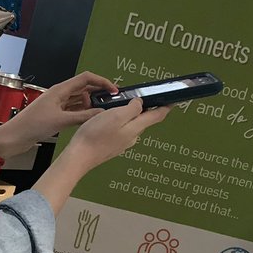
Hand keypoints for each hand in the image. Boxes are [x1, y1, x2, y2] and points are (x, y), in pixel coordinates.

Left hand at [0, 71, 116, 157]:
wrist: (14, 137)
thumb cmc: (32, 126)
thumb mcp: (61, 120)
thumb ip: (83, 116)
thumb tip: (102, 113)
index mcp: (60, 90)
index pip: (86, 78)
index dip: (102, 82)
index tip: (114, 91)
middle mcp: (60, 95)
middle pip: (84, 88)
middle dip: (99, 93)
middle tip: (113, 102)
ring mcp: (57, 105)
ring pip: (79, 100)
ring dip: (91, 104)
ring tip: (104, 111)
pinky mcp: (55, 115)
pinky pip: (73, 110)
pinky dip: (83, 113)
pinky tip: (90, 119)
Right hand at [32, 97, 170, 213]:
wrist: (80, 156)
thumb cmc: (96, 135)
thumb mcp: (116, 116)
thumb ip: (132, 108)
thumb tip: (140, 103)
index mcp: (136, 128)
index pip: (157, 116)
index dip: (166, 106)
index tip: (173, 100)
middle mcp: (132, 137)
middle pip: (143, 120)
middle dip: (144, 108)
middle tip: (138, 96)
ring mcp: (122, 143)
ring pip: (130, 125)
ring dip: (128, 115)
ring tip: (118, 105)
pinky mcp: (112, 146)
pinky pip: (120, 131)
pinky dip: (118, 123)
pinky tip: (107, 120)